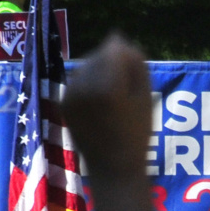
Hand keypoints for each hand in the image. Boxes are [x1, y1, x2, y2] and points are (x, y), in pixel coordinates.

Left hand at [63, 35, 152, 178]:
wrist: (112, 168)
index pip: (114, 48)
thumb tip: (123, 42)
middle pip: (99, 55)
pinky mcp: (63, 101)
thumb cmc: (137, 136)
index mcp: (109, 86)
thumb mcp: (146, 100)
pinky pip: (77, 80)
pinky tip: (99, 103)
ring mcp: (70, 94)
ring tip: (112, 95)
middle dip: (111, 61)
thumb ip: (137, 67)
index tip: (134, 65)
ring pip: (86, 66)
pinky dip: (88, 84)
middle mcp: (85, 86)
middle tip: (124, 86)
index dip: (125, 52)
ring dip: (98, 71)